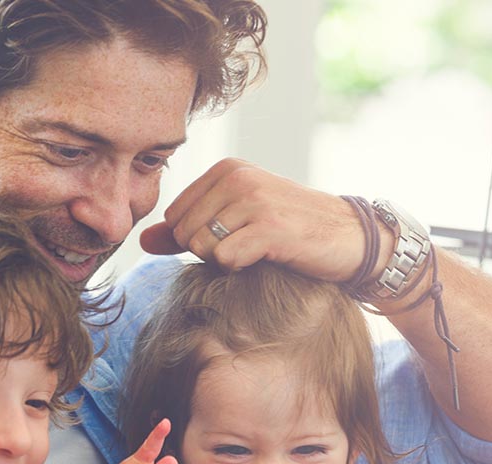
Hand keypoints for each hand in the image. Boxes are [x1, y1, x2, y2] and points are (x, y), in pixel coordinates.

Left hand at [140, 158, 383, 282]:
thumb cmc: (290, 231)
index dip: (195, 240)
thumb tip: (142, 242)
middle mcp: (237, 177)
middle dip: (207, 252)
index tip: (232, 238)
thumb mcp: (236, 221)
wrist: (348, 237)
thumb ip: (186, 230)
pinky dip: (240, 267)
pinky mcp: (269, 227)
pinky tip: (265, 257)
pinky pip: (225, 258)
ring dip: (226, 261)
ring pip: (201, 247)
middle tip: (245, 248)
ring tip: (256, 251)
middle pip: (184, 233)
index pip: (174, 217)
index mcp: (226, 169)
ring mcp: (254, 200)